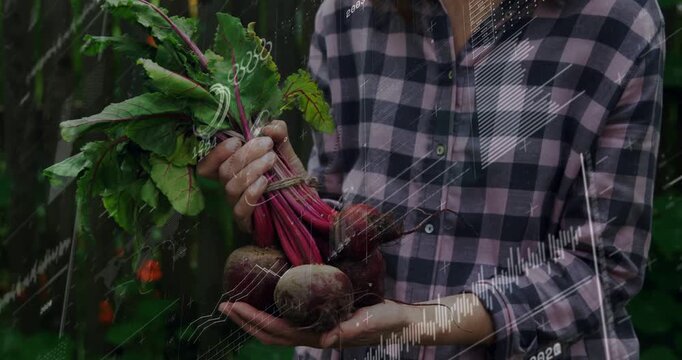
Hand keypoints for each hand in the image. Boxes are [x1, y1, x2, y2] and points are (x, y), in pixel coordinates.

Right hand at [196, 120, 304, 231]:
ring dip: (251, 170)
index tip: (238, 140)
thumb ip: (279, 135)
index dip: (217, 152)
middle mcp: (230, 187)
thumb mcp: (286, 152)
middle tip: (268, 146)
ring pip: (230, 187)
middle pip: (222, 171)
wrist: (306, 204)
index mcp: (232, 170)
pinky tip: (265, 182)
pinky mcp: (246, 222)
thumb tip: (269, 126)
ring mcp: (236, 206)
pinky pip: (239, 208)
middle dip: (245, 154)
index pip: (207, 165)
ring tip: (271, 160)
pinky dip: (251, 192)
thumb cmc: (289, 177)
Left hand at [219, 300, 410, 347]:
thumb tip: (326, 342)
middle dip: (245, 321)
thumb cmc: (385, 321)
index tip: (236, 307)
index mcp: (319, 336)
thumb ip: (348, 331)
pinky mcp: (320, 318)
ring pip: (275, 328)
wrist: (399, 321)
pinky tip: (266, 299)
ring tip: (236, 305)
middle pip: (269, 333)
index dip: (255, 320)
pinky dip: (271, 312)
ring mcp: (314, 328)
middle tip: (224, 305)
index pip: (278, 331)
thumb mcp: (369, 323)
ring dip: (254, 318)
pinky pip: (289, 318)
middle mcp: (312, 334)